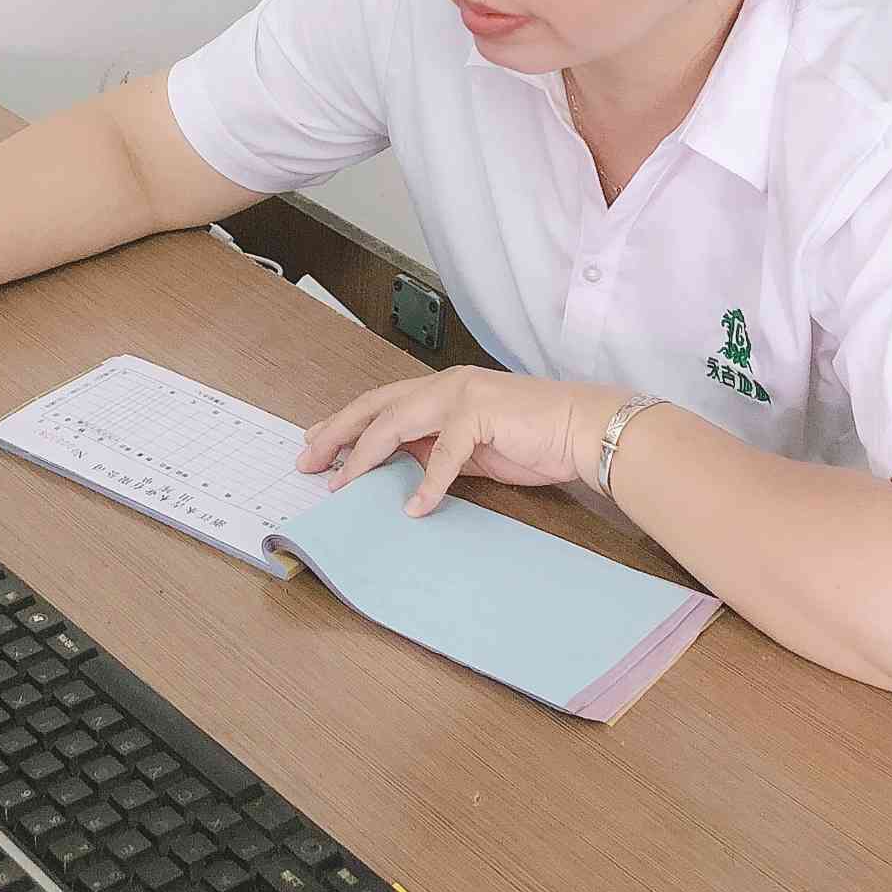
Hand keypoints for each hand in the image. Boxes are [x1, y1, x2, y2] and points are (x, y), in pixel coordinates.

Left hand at [295, 368, 626, 516]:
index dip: (345, 425)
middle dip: (337, 433)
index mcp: (442, 389)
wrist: (584, 430)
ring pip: (396, 423)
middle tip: (307, 460)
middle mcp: (446, 385)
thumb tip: (399, 468)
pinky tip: (415, 507)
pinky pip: (443, 453)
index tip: (315, 446)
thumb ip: (435, 450)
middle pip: (375, 406)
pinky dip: (428, 483)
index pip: (381, 404)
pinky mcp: (480, 414)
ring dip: (365, 456)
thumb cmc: (535, 438)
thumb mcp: (472, 448)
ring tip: (342, 484)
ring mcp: (462, 395)